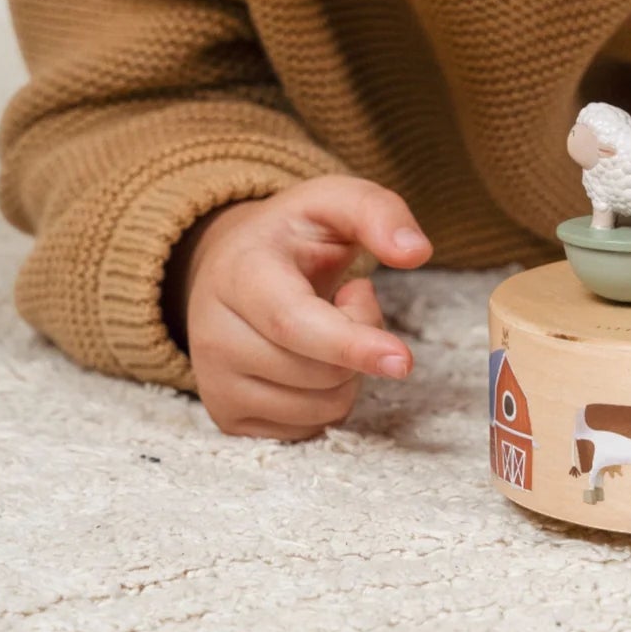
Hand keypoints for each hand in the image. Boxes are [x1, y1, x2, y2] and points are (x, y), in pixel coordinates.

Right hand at [167, 175, 432, 439]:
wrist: (234, 267)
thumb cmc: (292, 236)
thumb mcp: (334, 202)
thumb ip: (379, 213)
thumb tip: (416, 251)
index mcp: (240, 274)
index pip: (295, 323)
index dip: (351, 344)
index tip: (403, 360)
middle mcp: (214, 334)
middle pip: (321, 372)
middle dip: (361, 341)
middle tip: (346, 298)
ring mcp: (215, 382)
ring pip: (320, 407)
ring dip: (347, 372)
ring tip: (323, 325)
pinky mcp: (227, 418)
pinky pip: (309, 429)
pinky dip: (326, 398)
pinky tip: (306, 358)